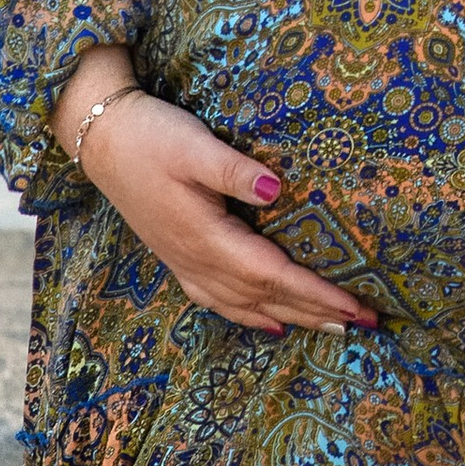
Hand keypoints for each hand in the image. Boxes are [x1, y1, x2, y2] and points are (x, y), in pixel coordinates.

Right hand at [52, 52, 375, 338]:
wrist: (101, 140)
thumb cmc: (150, 137)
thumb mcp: (194, 145)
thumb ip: (234, 170)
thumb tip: (278, 189)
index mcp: (206, 236)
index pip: (273, 275)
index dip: (315, 292)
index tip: (354, 305)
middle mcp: (196, 260)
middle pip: (265, 298)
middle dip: (315, 312)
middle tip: (363, 323)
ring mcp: (185, 262)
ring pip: (245, 305)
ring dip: (291, 317)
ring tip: (331, 328)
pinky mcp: (178, 257)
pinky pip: (220, 301)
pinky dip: (250, 316)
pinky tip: (270, 322)